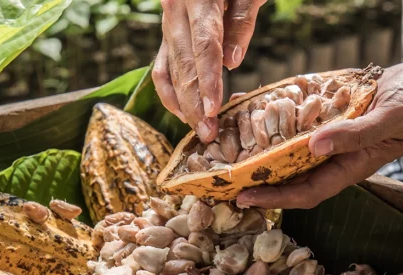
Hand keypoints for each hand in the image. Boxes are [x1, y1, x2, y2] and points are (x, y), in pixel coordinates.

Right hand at [152, 0, 266, 142]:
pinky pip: (162, 66)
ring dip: (183, 104)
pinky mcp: (168, 32)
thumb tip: (231, 63)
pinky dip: (169, 91)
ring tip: (199, 130)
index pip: (204, 46)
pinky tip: (182, 112)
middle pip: (184, 64)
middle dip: (195, 103)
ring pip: (171, 69)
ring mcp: (167, 23)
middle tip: (208, 133)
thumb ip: (241, 20)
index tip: (214, 110)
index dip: (208, 81)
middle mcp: (174, 11)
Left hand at [236, 60, 402, 208]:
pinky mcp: (335, 114)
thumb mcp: (390, 119)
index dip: (274, 199)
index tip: (242, 198)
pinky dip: (281, 117)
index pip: (306, 191)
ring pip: (292, 149)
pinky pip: (303, 120)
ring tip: (231, 147)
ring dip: (264, 149)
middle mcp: (337, 155)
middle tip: (223, 177)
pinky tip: (258, 109)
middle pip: (292, 174)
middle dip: (259, 179)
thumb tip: (315, 146)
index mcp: (351, 166)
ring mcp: (334, 135)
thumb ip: (355, 135)